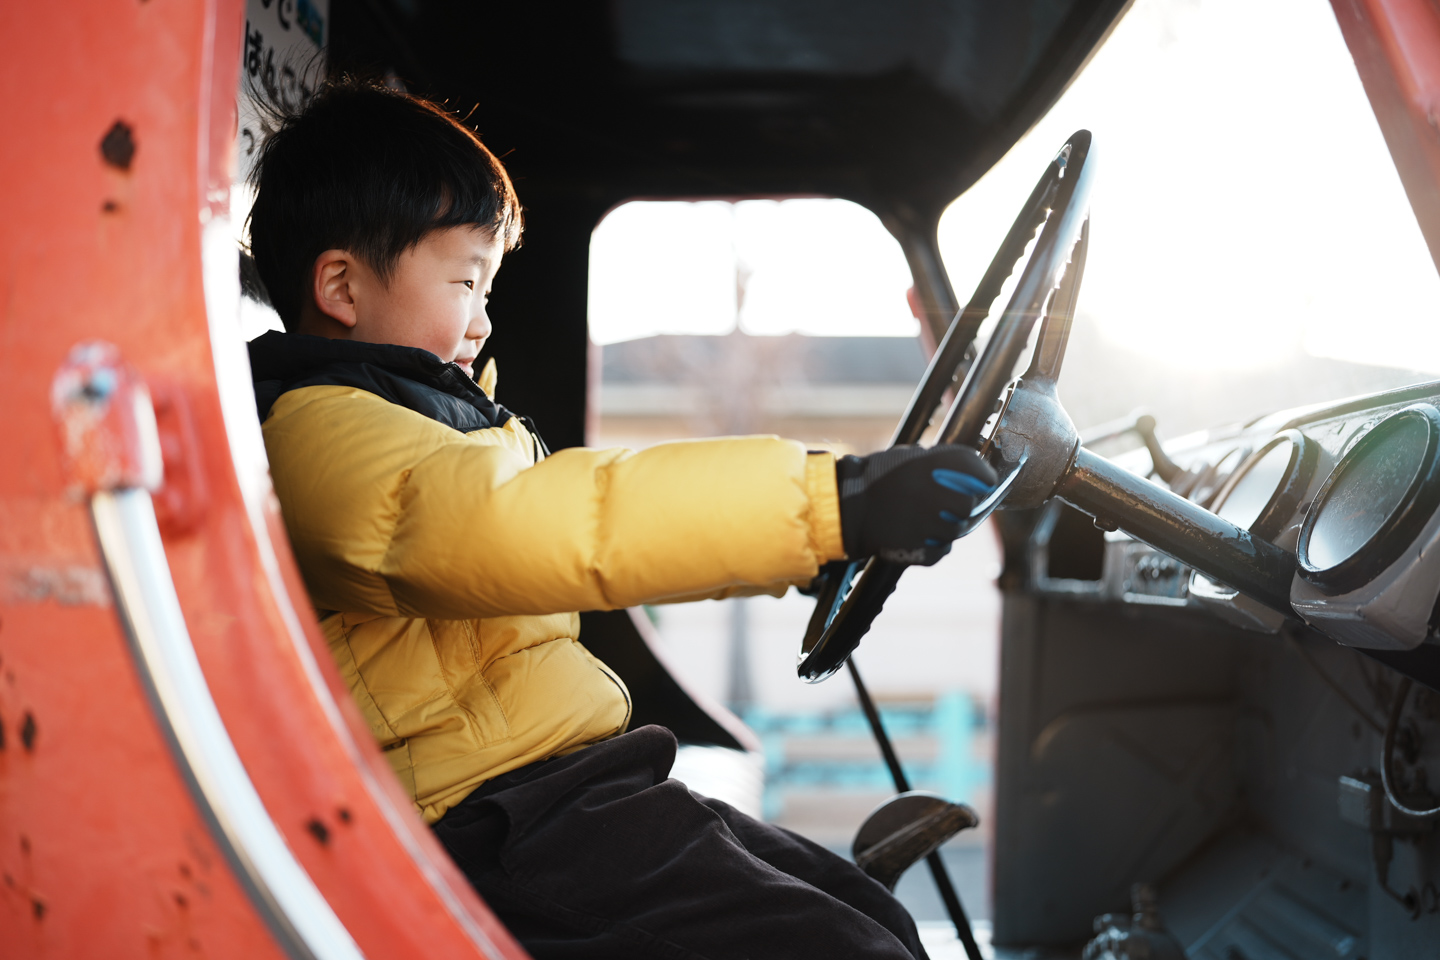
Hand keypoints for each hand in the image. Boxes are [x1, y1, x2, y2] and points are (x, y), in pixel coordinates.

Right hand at [837, 444, 997, 564]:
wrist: (846, 510)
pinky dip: (934, 543)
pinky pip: (942, 548)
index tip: (983, 480)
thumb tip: (968, 470)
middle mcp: (938, 497)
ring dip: (948, 524)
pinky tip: (918, 532)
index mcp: (935, 468)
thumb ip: (939, 463)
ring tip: (927, 516)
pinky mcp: (924, 551)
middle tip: (949, 500)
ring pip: (957, 529)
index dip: (983, 477)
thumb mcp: (908, 457)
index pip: (981, 473)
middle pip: (970, 504)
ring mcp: (931, 527)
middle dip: (963, 503)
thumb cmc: (875, 479)